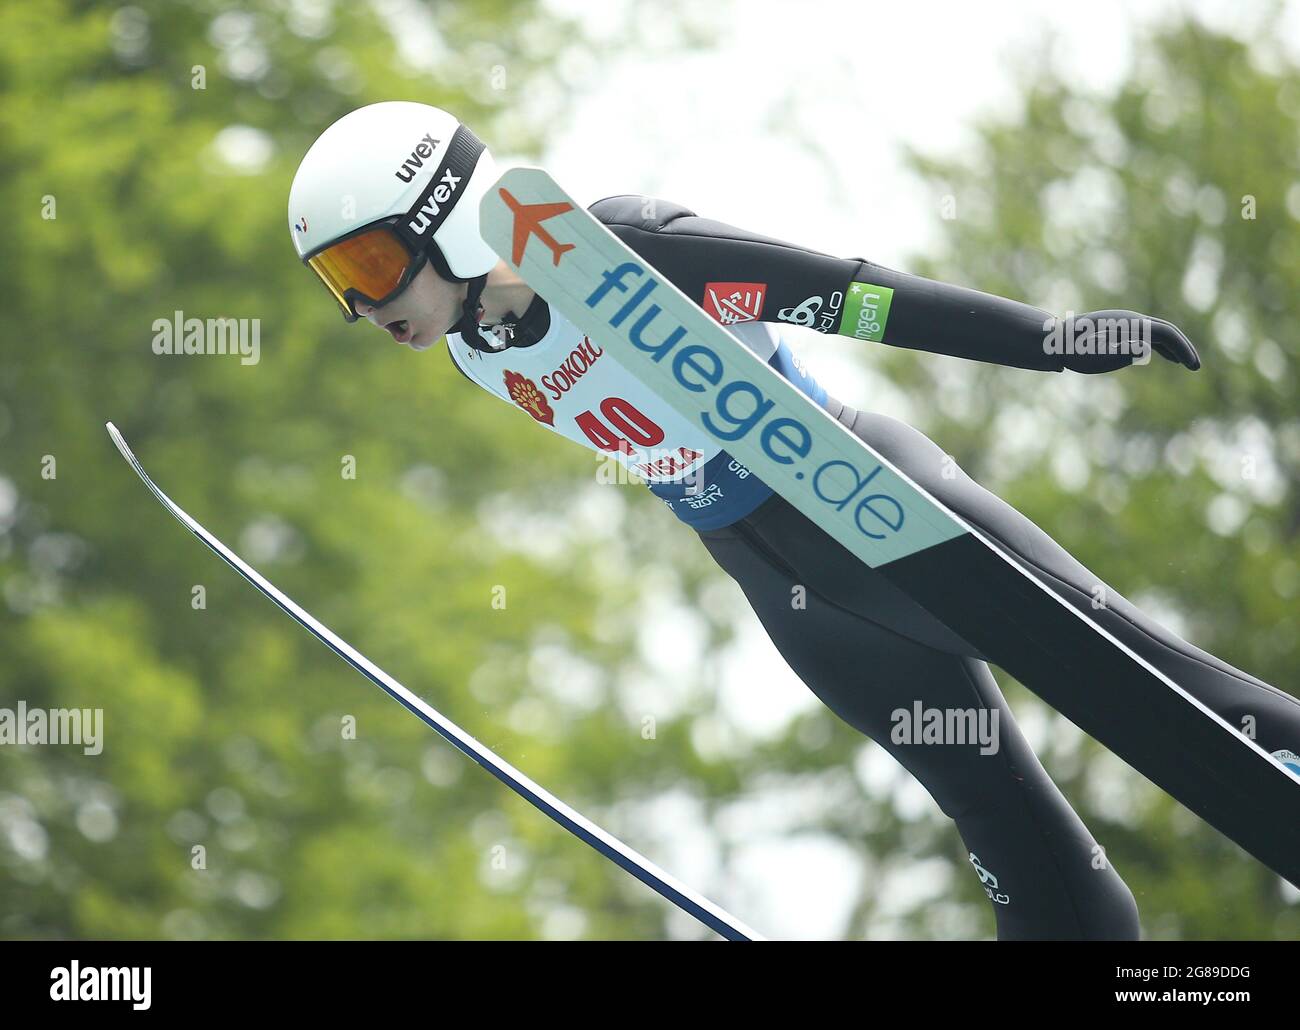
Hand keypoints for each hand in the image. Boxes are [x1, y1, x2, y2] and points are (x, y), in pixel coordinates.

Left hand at [1062, 309, 1201, 373]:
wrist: (1054, 340)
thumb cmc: (1074, 350)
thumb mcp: (1098, 355)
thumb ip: (1122, 350)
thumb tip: (1145, 346)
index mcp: (1129, 324)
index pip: (1166, 334)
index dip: (1183, 349)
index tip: (1193, 366)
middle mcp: (1130, 320)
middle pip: (1166, 331)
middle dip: (1183, 348)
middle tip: (1195, 367)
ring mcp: (1124, 324)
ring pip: (1157, 333)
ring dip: (1173, 347)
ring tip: (1185, 363)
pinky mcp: (1117, 330)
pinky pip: (1145, 336)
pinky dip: (1159, 345)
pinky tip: (1163, 356)